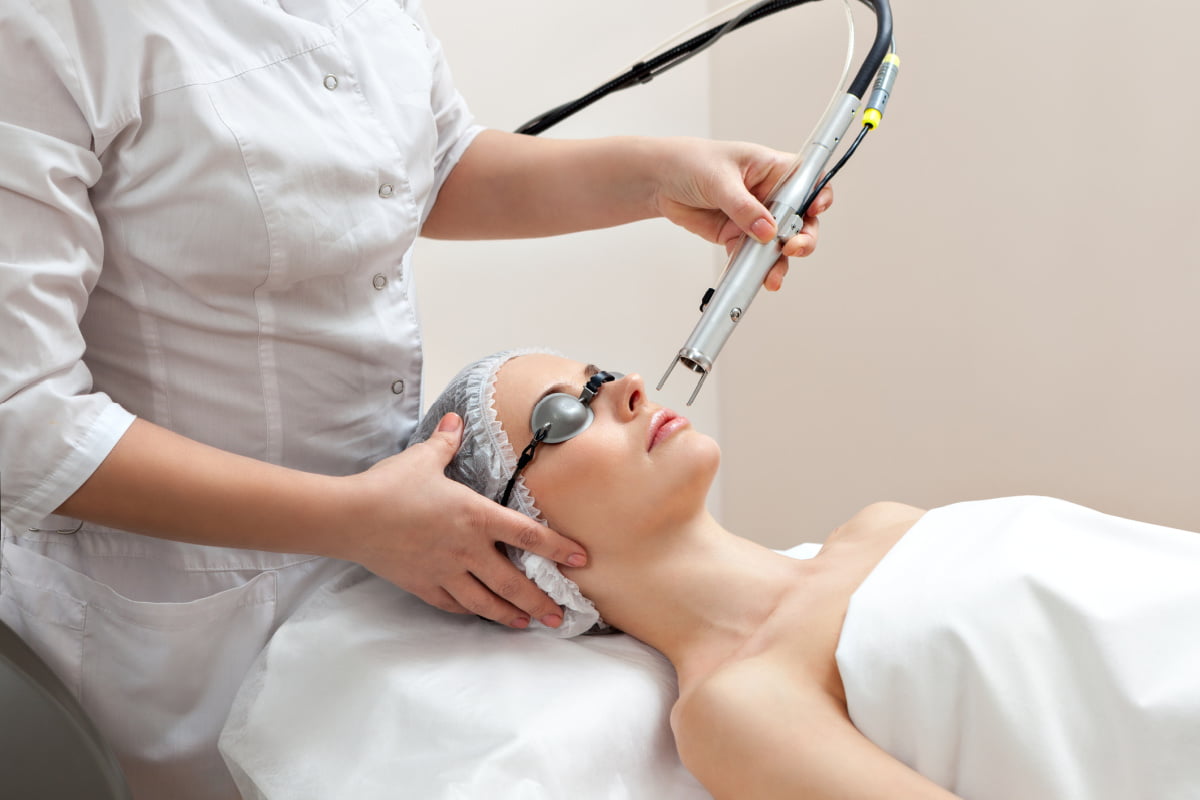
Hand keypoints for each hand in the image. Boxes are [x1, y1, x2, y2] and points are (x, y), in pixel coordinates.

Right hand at [342, 413, 586, 628]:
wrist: (351, 517)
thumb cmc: (390, 485)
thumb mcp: (424, 458)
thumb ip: (446, 443)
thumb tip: (454, 421)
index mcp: (475, 515)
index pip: (528, 534)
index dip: (558, 548)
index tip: (580, 559)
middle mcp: (467, 549)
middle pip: (513, 581)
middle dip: (540, 600)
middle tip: (559, 615)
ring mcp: (445, 571)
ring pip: (486, 601)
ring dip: (510, 614)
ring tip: (528, 622)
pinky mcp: (423, 585)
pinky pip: (453, 604)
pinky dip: (471, 611)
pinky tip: (480, 613)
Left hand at [651, 138, 833, 291]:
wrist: (661, 182)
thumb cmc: (692, 163)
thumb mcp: (719, 180)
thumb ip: (744, 207)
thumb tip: (766, 231)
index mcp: (773, 169)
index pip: (809, 180)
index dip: (819, 195)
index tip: (815, 210)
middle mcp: (770, 195)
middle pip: (801, 220)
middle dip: (802, 238)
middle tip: (792, 249)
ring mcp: (756, 218)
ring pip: (778, 243)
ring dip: (779, 261)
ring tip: (774, 276)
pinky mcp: (738, 236)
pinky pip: (753, 256)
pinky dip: (755, 269)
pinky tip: (754, 278)